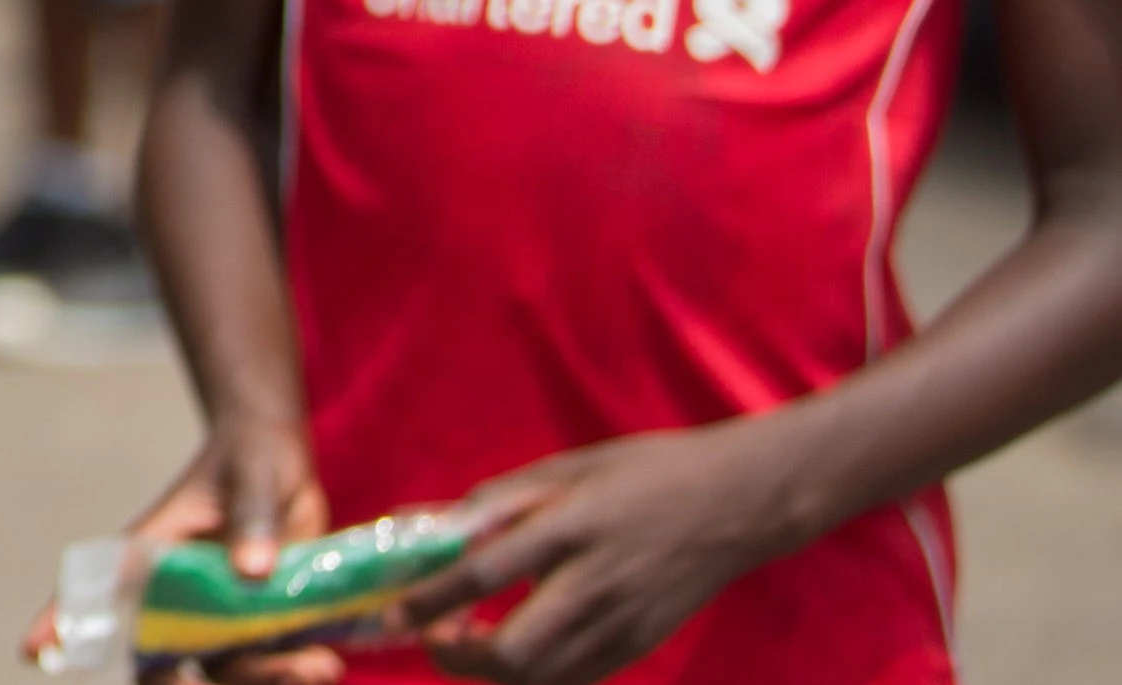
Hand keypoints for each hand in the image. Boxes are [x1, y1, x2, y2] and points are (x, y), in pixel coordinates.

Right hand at [20, 420, 343, 683]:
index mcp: (152, 554)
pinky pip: (265, 664)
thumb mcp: (252, 475)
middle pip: (161, 661)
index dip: (61, 621)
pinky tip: (325, 655)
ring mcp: (216, 616)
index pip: (94, 590)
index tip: (34, 649)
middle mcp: (176, 595)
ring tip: (322, 666)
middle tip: (246, 681)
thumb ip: (252, 518)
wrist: (284, 463)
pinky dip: (293, 669)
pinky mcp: (255, 624)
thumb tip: (252, 570)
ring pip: (224, 671)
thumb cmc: (251, 457)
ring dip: (269, 679)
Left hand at [399, 424, 815, 684]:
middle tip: (431, 636)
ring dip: (490, 670)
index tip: (392, 614)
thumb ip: (497, 501)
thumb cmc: (645, 473)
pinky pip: (574, 678)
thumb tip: (433, 524)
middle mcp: (595, 582)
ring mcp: (623, 621)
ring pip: (541, 678)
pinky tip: (516, 646)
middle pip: (514, 652)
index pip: (485, 574)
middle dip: (457, 658)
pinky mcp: (641, 644)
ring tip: (465, 639)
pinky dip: (533, 674)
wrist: (738, 503)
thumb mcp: (566, 468)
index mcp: (570, 526)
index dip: (431, 600)